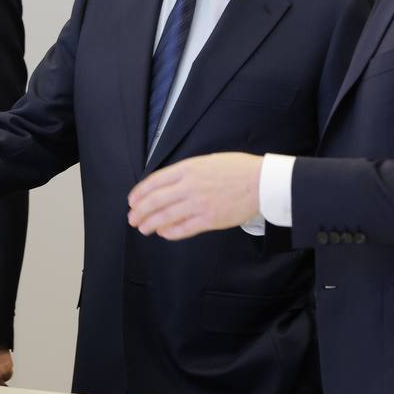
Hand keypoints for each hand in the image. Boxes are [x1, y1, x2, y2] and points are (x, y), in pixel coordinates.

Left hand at [127, 152, 262, 239]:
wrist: (261, 182)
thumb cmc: (238, 169)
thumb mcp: (207, 161)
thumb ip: (187, 171)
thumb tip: (168, 184)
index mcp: (188, 168)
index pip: (154, 182)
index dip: (140, 193)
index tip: (133, 200)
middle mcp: (189, 186)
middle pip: (155, 201)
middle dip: (139, 211)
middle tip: (132, 218)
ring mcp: (198, 204)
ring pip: (165, 217)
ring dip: (150, 224)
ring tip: (143, 228)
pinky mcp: (209, 220)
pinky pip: (183, 229)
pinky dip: (170, 232)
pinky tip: (163, 233)